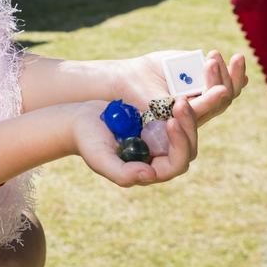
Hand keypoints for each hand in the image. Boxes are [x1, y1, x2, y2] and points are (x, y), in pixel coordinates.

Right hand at [72, 97, 197, 186]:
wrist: (79, 120)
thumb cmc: (87, 141)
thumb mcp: (100, 158)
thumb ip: (122, 173)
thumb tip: (150, 175)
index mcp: (150, 170)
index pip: (176, 164)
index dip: (179, 145)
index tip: (170, 122)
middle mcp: (159, 157)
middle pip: (187, 146)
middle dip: (187, 125)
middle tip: (180, 103)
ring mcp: (160, 139)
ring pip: (185, 130)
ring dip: (186, 114)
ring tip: (180, 97)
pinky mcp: (158, 122)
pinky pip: (176, 116)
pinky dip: (179, 105)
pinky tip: (179, 91)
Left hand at [116, 50, 246, 125]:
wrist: (125, 77)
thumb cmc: (151, 69)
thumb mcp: (179, 62)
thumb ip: (198, 63)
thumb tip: (218, 58)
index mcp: (201, 95)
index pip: (226, 88)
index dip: (236, 75)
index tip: (239, 56)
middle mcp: (199, 108)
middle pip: (227, 97)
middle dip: (234, 76)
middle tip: (237, 56)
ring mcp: (190, 115)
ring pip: (218, 103)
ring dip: (219, 80)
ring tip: (212, 60)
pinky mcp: (178, 119)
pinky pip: (200, 110)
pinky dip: (211, 98)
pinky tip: (219, 88)